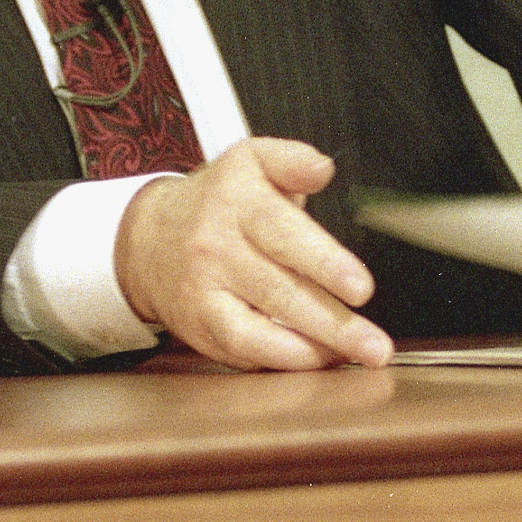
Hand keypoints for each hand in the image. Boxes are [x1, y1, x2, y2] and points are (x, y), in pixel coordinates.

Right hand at [114, 137, 393, 370]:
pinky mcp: (199, 327)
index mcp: (236, 201)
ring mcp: (204, 291)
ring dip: (312, 349)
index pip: (282, 233)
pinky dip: (283, 360)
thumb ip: (292, 161)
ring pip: (258, 330)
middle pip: (277, 290)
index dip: (324, 263)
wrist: (147, 239)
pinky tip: (319, 359)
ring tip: (356, 357)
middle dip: (332, 323)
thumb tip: (323, 168)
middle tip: (374, 345)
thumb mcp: (251, 162)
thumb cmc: (218, 202)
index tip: (362, 288)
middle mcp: (215, 247)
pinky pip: (243, 351)